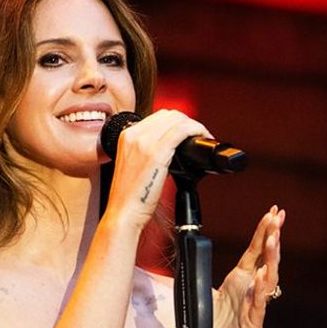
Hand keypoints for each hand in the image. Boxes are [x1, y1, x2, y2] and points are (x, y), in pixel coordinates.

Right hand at [103, 109, 210, 230]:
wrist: (124, 213)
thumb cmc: (131, 197)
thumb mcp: (135, 165)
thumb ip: (148, 151)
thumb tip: (171, 148)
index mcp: (127, 135)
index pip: (159, 116)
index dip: (178, 121)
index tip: (187, 132)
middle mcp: (134, 135)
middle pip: (169, 114)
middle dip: (188, 121)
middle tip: (198, 135)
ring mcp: (144, 142)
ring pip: (177, 119)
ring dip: (195, 125)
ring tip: (202, 137)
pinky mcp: (156, 153)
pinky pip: (182, 130)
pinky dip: (196, 130)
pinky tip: (202, 138)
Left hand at [208, 205, 284, 327]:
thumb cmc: (211, 325)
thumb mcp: (203, 293)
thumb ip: (201, 275)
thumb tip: (188, 255)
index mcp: (240, 280)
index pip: (255, 250)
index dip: (264, 231)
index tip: (272, 212)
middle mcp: (251, 289)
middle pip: (267, 259)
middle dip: (273, 237)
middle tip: (277, 217)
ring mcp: (255, 306)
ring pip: (268, 279)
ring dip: (271, 258)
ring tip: (273, 240)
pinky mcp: (253, 324)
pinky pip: (260, 304)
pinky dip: (262, 290)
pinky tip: (263, 275)